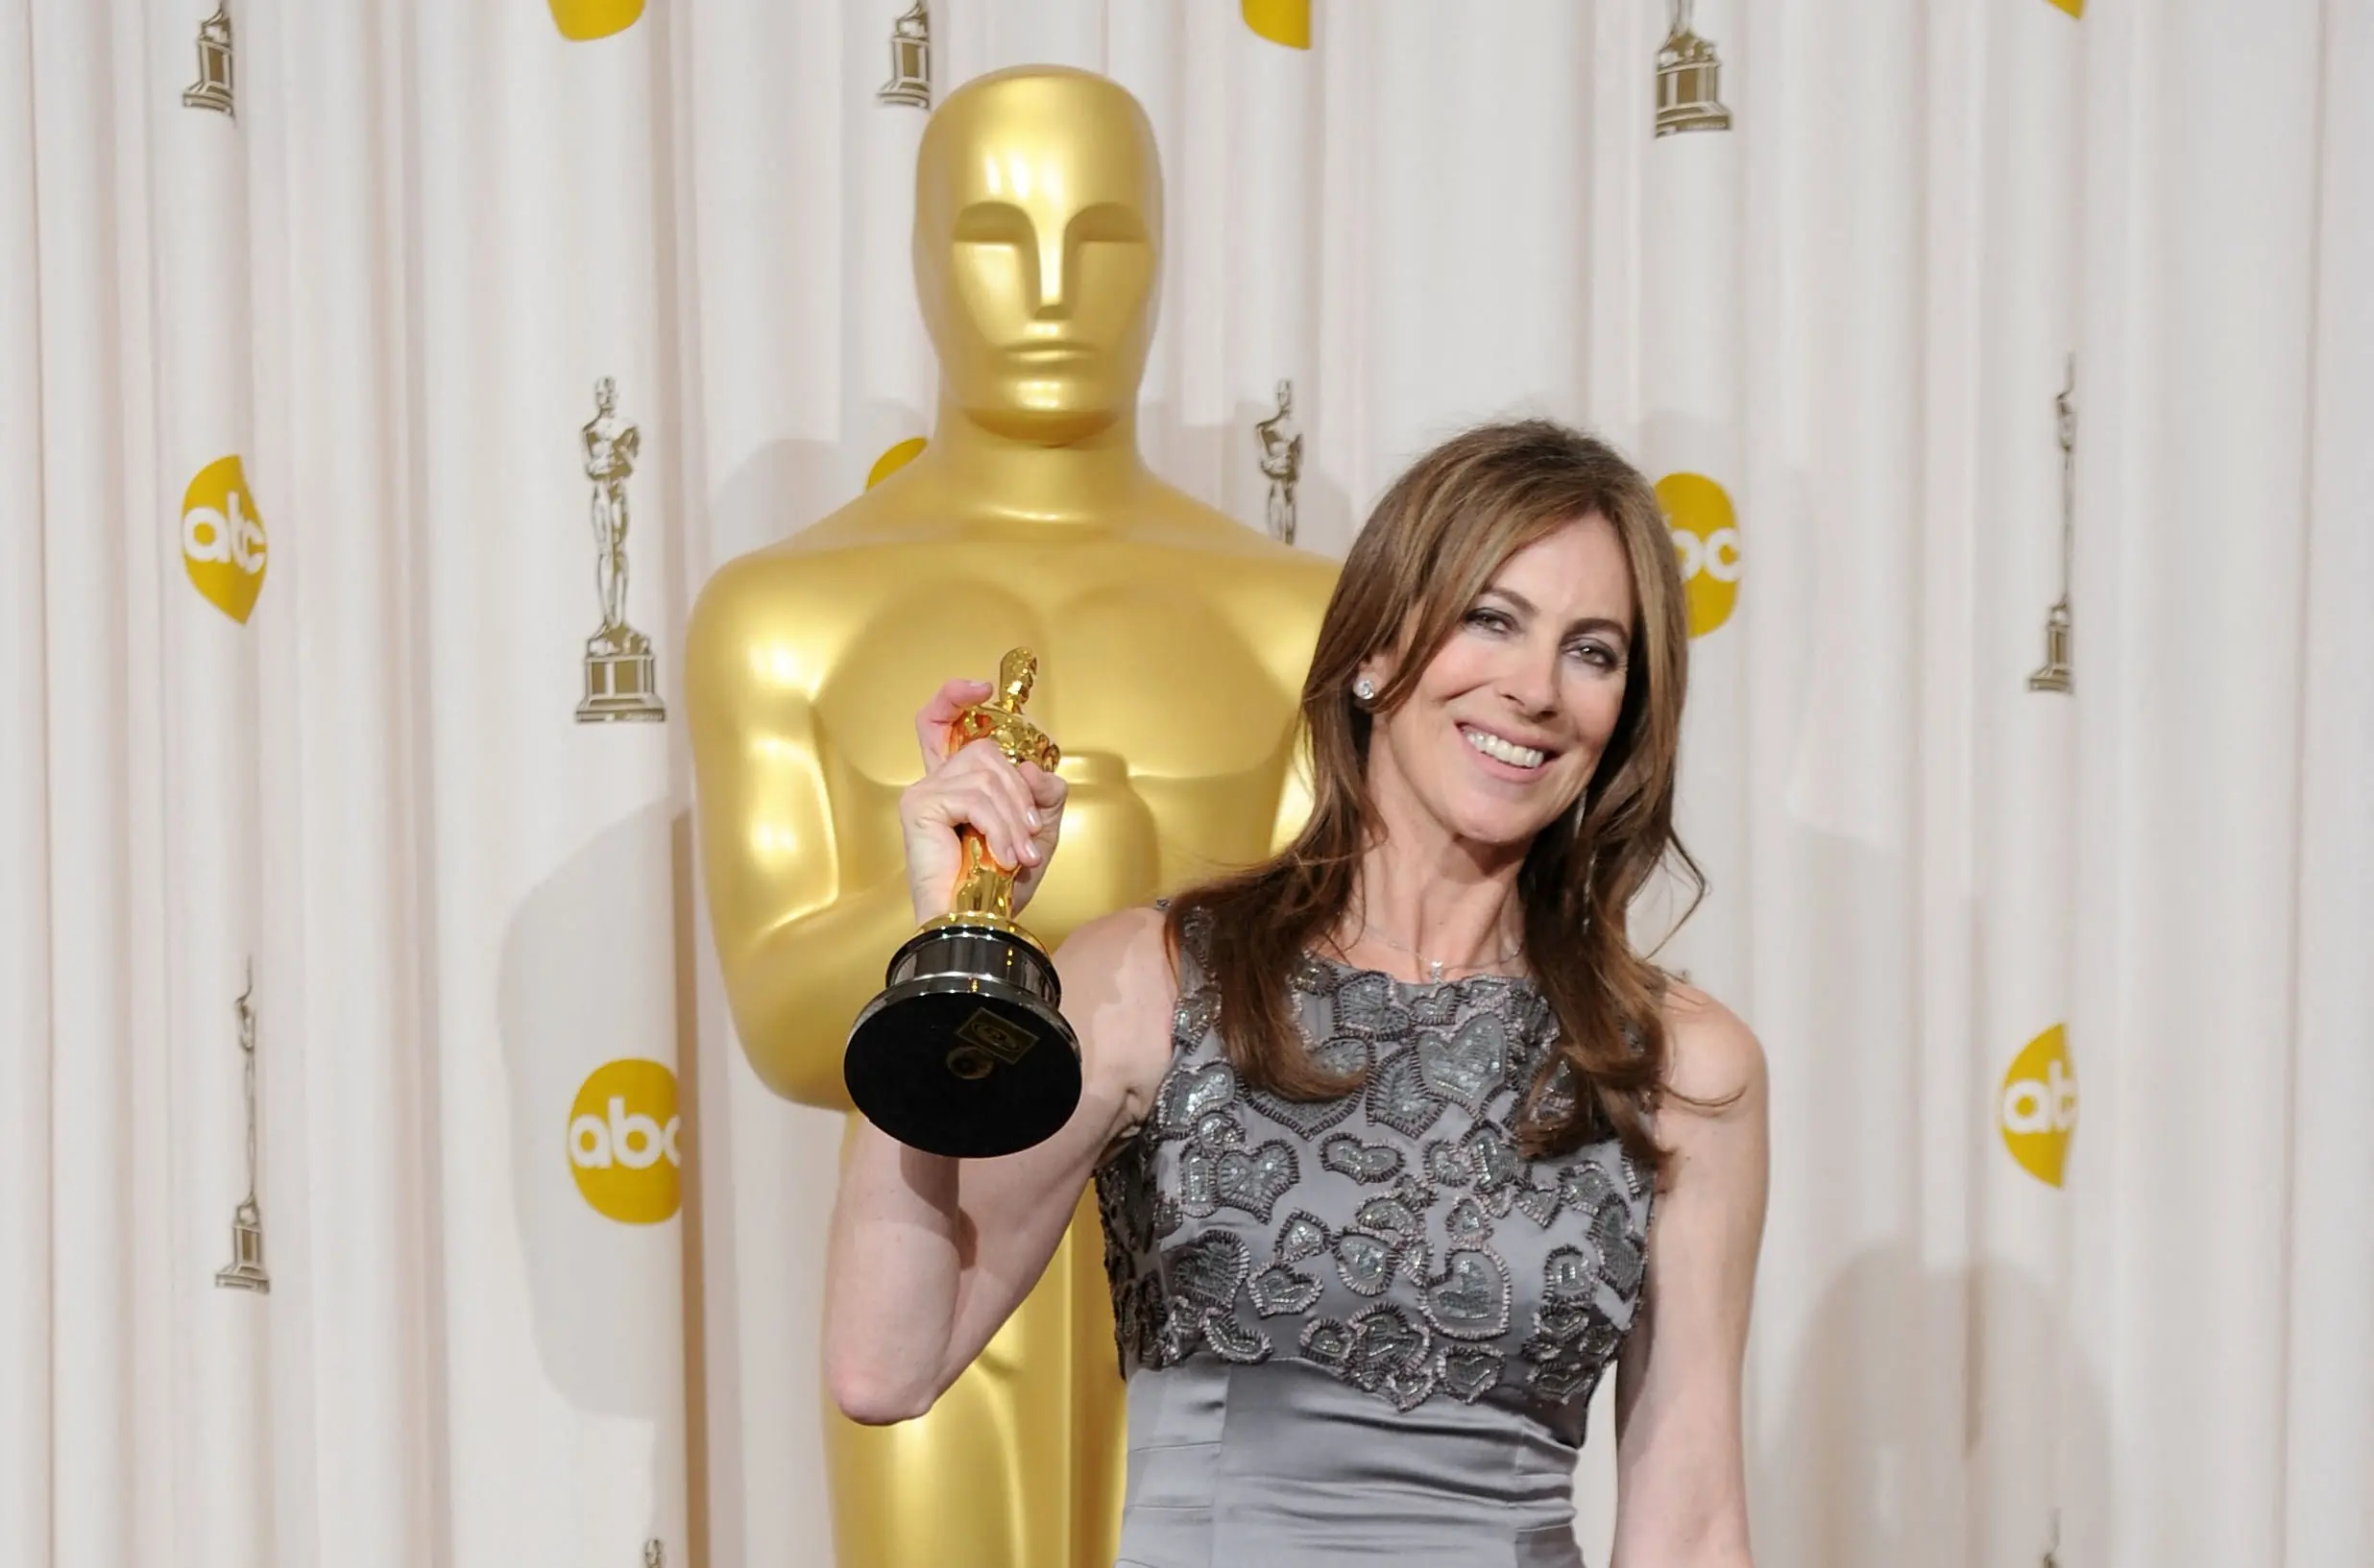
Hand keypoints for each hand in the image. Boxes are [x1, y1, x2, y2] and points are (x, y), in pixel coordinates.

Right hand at [899, 678, 1067, 924]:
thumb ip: (1042, 794)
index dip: (956, 697)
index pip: (940, 722)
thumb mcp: (1035, 831)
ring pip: (988, 772)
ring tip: (1021, 851)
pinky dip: (1000, 825)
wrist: (974, 925)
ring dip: (1015, 815)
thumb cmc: (997, 887)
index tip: (982, 687)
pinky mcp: (921, 804)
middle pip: (985, 749)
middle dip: (1020, 790)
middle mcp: (936, 781)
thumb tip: (1035, 771)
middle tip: (1032, 831)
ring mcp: (925, 791)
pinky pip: (976, 796)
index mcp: (957, 783)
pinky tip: (1005, 852)